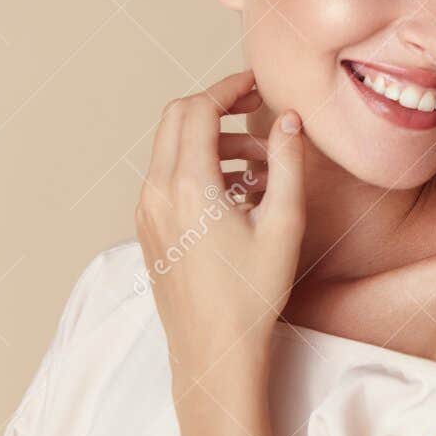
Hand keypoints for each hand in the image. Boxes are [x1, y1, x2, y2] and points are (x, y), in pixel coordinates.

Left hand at [134, 70, 305, 394]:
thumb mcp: (283, 223)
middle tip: (256, 110)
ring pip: (171, 148)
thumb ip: (288, 163)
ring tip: (263, 166)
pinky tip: (239, 193)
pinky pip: (168, 176)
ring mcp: (147, 211)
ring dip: (213, 140)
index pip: (199, 109)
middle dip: (216, 106)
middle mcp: (157, 192)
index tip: (256, 85)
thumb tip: (288, 119)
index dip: (228, 88)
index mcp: (188, 185)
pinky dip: (199, 166)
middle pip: (176, 118)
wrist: (213, 350)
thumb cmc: (251, 292)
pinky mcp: (149, 228)